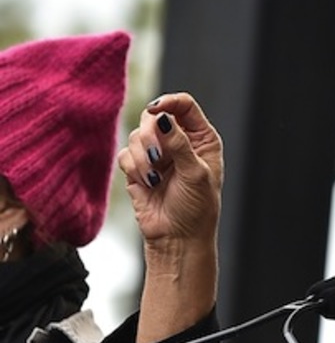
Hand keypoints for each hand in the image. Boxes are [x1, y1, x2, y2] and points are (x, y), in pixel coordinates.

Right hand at [118, 93, 224, 342]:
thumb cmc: (196, 210)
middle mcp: (178, 142)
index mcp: (201, 139)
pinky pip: (126, 154)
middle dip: (152, 137)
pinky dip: (134, 168)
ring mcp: (157, 155)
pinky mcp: (138, 169)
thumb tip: (161, 117)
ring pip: (137, 135)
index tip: (156, 110)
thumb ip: (179, 143)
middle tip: (159, 159)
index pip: (184, 105)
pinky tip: (148, 185)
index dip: (169, 103)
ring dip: (144, 158)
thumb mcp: (195, 174)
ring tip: (156, 180)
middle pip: (154, 116)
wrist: (178, 239)